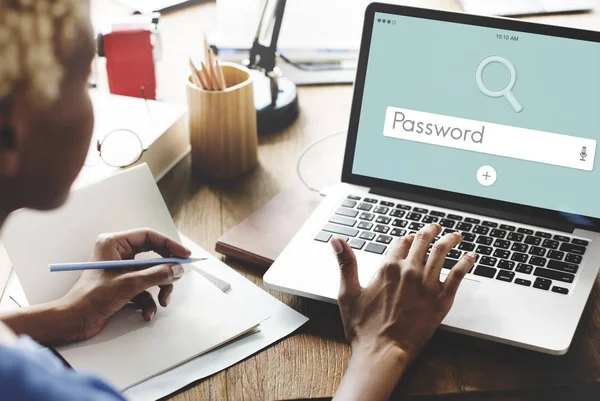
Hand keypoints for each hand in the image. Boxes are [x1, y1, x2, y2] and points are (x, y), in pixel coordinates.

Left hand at [61, 228, 190, 339]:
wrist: (74, 321)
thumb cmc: (91, 298)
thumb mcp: (129, 284)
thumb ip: (157, 275)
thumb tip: (177, 269)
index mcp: (114, 243)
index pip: (149, 236)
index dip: (169, 245)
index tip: (184, 255)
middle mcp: (118, 254)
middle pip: (153, 256)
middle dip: (165, 271)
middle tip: (177, 277)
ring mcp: (121, 270)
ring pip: (151, 274)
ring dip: (159, 289)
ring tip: (162, 302)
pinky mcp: (123, 285)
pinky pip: (145, 289)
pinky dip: (149, 301)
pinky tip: (147, 313)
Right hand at [331, 224, 474, 400]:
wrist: (382, 352)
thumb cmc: (363, 328)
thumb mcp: (348, 292)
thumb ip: (346, 263)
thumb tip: (337, 240)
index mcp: (387, 268)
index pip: (400, 242)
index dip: (405, 238)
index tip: (409, 237)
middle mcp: (409, 272)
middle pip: (423, 242)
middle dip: (430, 231)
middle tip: (435, 228)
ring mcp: (427, 285)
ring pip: (442, 252)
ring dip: (450, 240)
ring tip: (456, 235)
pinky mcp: (441, 300)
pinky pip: (458, 275)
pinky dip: (465, 263)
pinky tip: (471, 257)